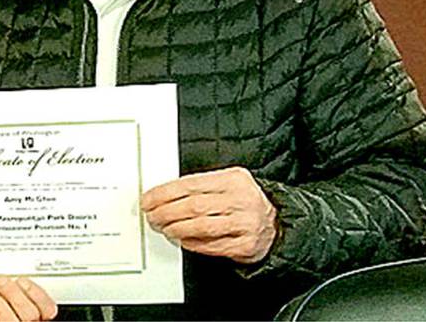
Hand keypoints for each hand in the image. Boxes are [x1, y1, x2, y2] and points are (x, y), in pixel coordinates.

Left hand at [0, 277, 57, 320]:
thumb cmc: (17, 315)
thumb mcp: (29, 310)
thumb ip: (27, 300)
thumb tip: (16, 282)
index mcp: (42, 321)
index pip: (48, 308)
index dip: (36, 292)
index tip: (22, 280)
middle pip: (28, 312)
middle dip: (12, 292)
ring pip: (9, 318)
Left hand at [140, 166, 276, 263]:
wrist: (277, 222)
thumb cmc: (243, 201)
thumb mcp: (227, 183)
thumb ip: (201, 187)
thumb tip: (163, 195)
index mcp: (233, 179)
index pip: (190, 184)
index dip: (164, 193)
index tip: (149, 199)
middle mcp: (241, 199)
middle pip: (193, 206)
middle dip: (166, 212)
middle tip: (152, 216)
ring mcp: (245, 223)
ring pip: (201, 226)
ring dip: (176, 229)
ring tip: (164, 228)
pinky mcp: (246, 245)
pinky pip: (212, 246)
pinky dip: (193, 243)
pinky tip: (182, 240)